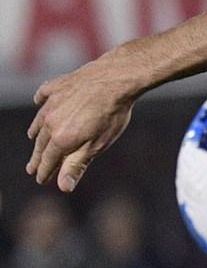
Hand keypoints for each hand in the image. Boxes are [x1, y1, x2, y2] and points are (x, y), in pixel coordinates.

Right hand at [27, 57, 137, 191]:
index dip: (44, 172)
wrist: (115, 79)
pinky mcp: (58, 86)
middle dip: (37, 157)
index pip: (48, 161)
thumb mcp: (97, 145)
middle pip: (42, 144)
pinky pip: (44, 95)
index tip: (40, 180)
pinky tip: (39, 102)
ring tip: (33, 138)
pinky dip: (40, 101)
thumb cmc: (111, 115)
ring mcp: (52, 102)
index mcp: (60, 139)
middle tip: (31, 168)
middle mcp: (50, 121)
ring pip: (40, 121)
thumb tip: (62, 188)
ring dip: (37, 132)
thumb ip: (76, 165)